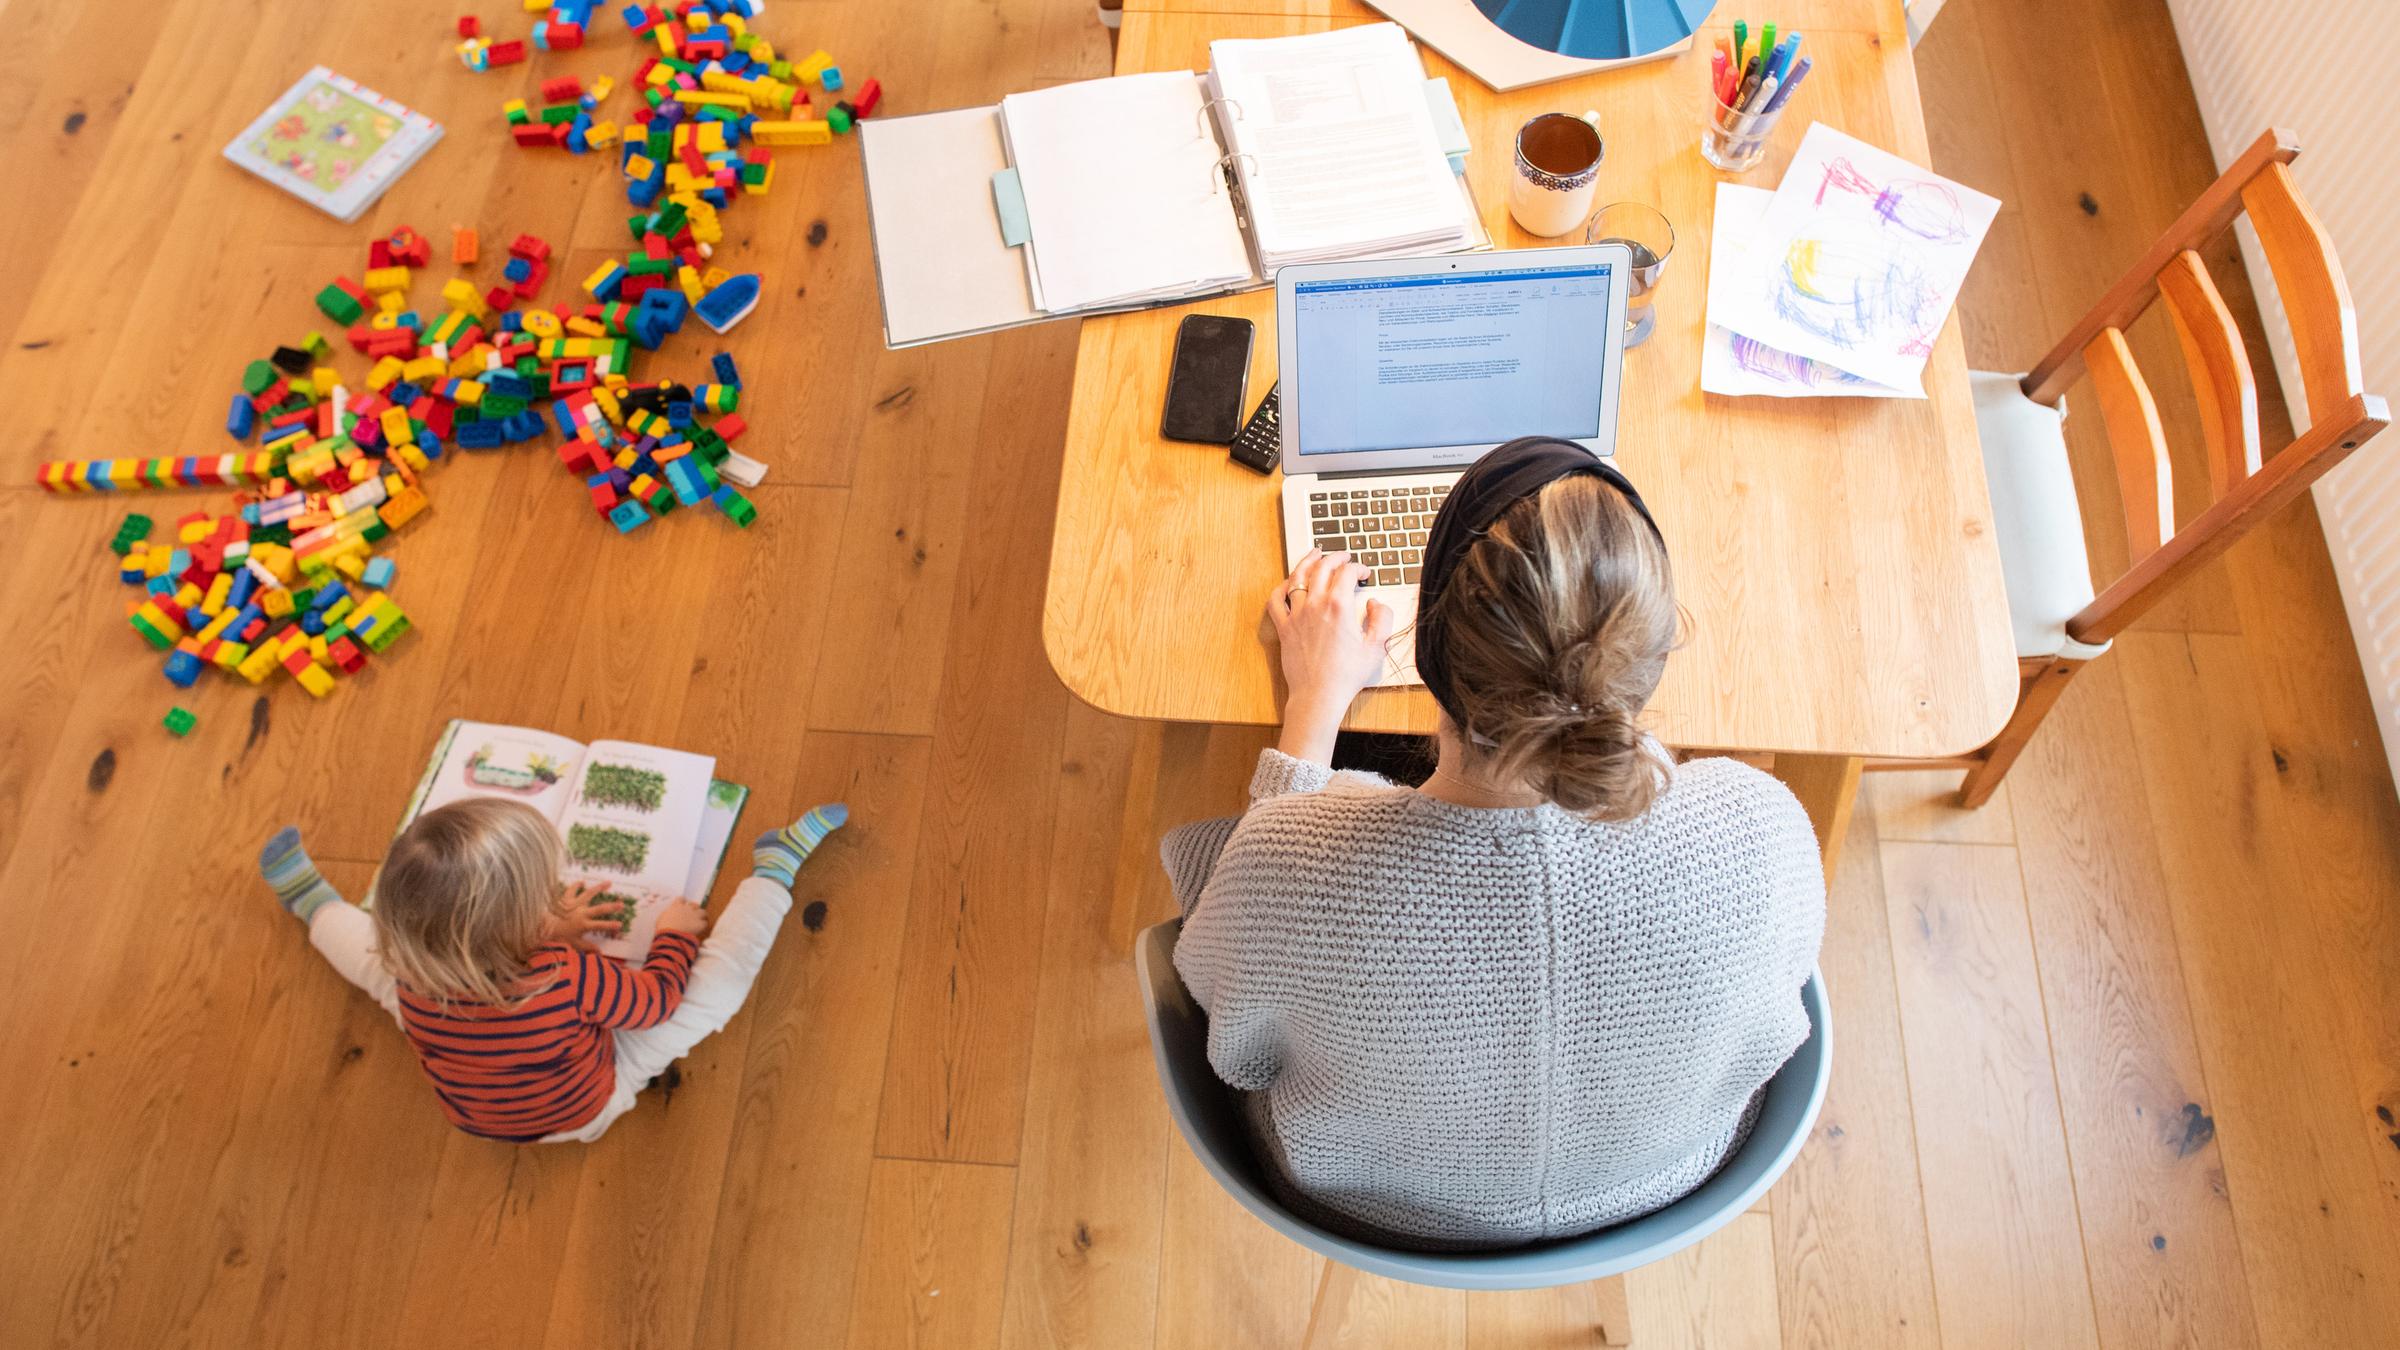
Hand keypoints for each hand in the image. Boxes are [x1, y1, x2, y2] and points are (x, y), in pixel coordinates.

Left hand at [545, 880, 631, 941]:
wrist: (540, 926)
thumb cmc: (556, 937)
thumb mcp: (573, 944)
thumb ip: (587, 947)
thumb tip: (600, 953)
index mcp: (583, 925)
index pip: (601, 925)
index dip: (611, 925)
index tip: (620, 924)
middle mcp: (581, 913)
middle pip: (599, 909)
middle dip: (612, 907)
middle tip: (621, 904)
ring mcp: (573, 905)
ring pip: (588, 894)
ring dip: (599, 888)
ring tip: (608, 883)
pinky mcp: (565, 899)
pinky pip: (571, 890)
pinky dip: (576, 885)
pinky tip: (582, 882)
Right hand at [655, 899, 709, 937]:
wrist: (672, 936)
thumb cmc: (663, 928)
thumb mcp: (661, 919)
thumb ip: (667, 914)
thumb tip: (669, 915)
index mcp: (676, 906)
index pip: (681, 899)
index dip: (682, 902)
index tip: (682, 906)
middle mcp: (687, 908)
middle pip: (694, 904)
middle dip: (694, 909)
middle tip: (692, 915)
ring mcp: (695, 915)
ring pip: (703, 912)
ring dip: (701, 916)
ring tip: (698, 921)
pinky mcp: (700, 924)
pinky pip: (705, 923)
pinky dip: (703, 926)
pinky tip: (700, 929)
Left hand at [1267, 548, 1394, 763]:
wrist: (1319, 695)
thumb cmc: (1347, 675)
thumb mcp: (1377, 647)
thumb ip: (1382, 618)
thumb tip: (1375, 603)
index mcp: (1339, 607)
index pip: (1347, 573)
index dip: (1358, 567)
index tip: (1364, 573)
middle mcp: (1316, 605)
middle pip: (1322, 567)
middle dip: (1335, 557)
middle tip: (1343, 556)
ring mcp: (1297, 615)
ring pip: (1298, 577)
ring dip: (1307, 561)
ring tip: (1315, 553)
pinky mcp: (1284, 628)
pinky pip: (1276, 600)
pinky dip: (1281, 587)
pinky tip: (1288, 582)